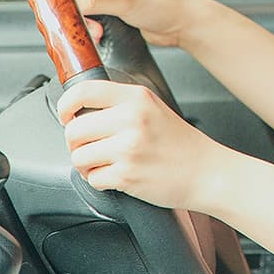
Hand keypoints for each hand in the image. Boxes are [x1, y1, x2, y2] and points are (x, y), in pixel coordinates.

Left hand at [57, 80, 229, 211]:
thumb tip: (79, 111)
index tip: (67, 115)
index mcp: (137, 98)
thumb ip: (120, 104)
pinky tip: (119, 176)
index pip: (83, 91)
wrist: (206, 171)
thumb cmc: (180, 143)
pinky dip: (101, 181)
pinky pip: (92, 179)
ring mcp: (129, 147)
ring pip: (78, 157)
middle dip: (77, 143)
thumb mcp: (154, 108)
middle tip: (93, 147)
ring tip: (107, 163)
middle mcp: (132, 119)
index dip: (66, 105)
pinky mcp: (127, 175)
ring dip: (87, 165)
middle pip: (74, 130)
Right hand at [73, 0, 204, 48]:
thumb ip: (93, 2)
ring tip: (97, 30)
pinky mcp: (109, 5)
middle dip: (73, 8)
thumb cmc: (164, 3)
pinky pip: (88, 15)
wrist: (181, 23)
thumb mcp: (124, 1)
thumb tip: (66, 3)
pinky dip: (90, 26)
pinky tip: (100, 34)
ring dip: (83, 21)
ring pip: (77, 4)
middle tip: (82, 21)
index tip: (55, 0)